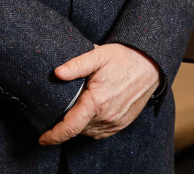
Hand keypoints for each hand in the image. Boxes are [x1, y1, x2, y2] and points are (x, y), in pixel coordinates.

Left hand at [38, 43, 159, 144]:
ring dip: (79, 125)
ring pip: (88, 132)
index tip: (42, 139)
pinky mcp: (122, 123)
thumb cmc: (124, 58)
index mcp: (97, 102)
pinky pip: (100, 132)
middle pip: (77, 129)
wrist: (150, 65)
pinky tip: (89, 114)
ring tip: (76, 109)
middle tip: (60, 108)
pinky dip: (91, 127)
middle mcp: (106, 116)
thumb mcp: (99, 55)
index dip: (54, 136)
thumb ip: (77, 65)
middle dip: (66, 123)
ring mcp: (116, 122)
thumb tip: (57, 73)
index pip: (70, 127)